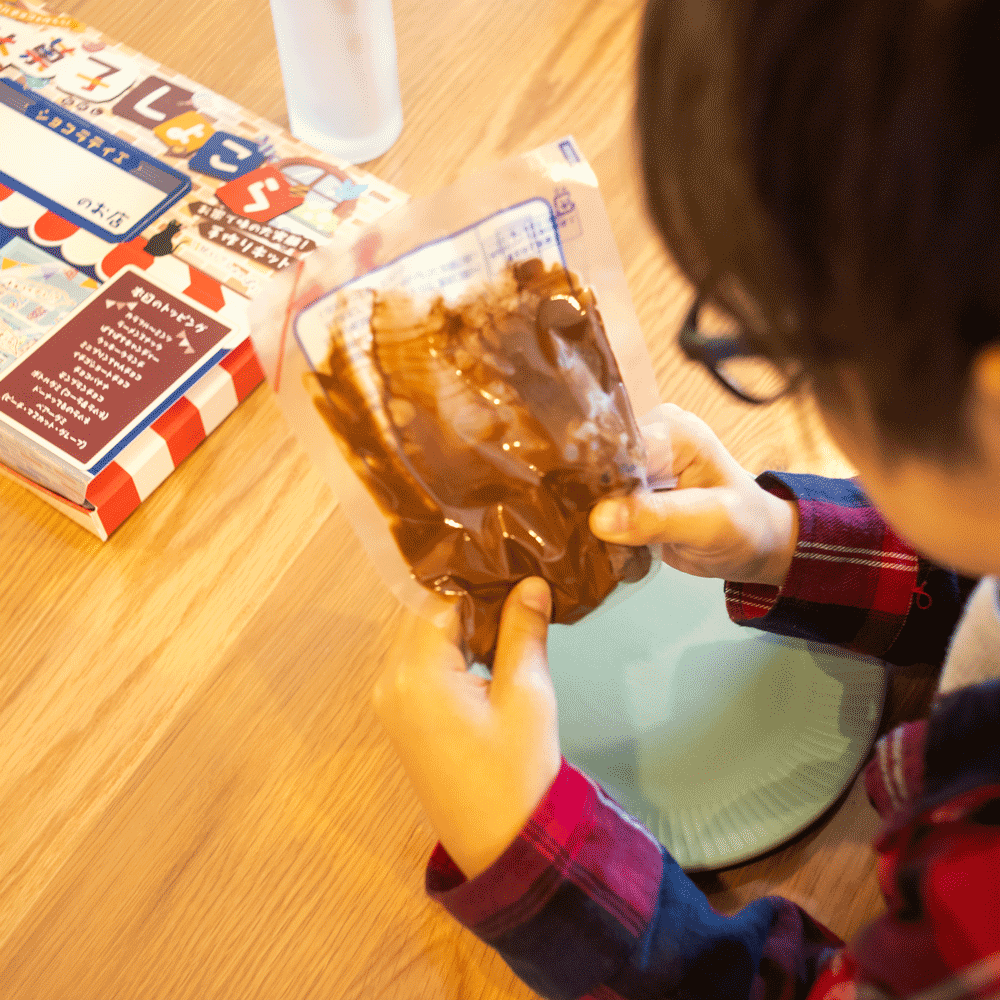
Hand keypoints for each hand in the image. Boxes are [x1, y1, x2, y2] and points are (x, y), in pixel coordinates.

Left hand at [373, 578, 560, 880]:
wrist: (502, 848)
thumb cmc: (518, 774)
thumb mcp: (527, 697)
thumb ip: (522, 632)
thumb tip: (529, 583)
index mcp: (417, 674)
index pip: (439, 599)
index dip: (476, 575)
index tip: (509, 555)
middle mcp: (391, 681)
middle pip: (423, 614)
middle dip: (467, 594)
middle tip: (514, 573)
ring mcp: (391, 701)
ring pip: (420, 635)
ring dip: (458, 619)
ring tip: (507, 601)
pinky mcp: (401, 716)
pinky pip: (419, 661)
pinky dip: (448, 645)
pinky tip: (486, 638)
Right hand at [591, 403, 798, 586]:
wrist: (756, 545)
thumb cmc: (746, 527)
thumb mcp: (711, 523)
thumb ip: (659, 518)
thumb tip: (601, 519)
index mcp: (672, 430)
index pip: (616, 447)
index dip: (594, 478)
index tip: (579, 509)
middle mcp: (649, 437)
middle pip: (597, 461)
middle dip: (584, 494)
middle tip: (572, 526)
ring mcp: (637, 464)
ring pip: (592, 480)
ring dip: (584, 508)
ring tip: (574, 533)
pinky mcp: (630, 488)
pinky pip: (599, 499)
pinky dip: (592, 519)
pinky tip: (586, 535)